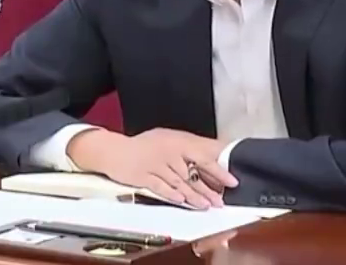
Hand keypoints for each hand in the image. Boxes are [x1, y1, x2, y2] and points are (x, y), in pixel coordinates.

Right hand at [67, 128, 237, 208]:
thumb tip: (212, 159)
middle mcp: (167, 151)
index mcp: (176, 141)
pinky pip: (160, 186)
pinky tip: (181, 201)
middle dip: (208, 189)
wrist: (114, 150)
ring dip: (193, 196)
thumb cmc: (144, 146)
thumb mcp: (166, 140)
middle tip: (220, 201)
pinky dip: (170, 194)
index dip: (218, 170)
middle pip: (192, 173)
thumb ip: (186, 150)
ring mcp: (155, 163)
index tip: (231, 181)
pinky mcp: (143, 175)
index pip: (202, 156)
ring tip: (205, 206)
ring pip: (179, 183)